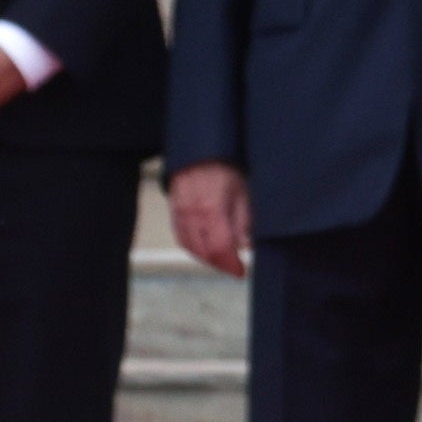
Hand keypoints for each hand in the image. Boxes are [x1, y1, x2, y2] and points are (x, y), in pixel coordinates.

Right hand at [172, 159, 254, 275]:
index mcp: (212, 209)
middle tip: (235, 267)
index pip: (220, 248)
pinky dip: (193, 248)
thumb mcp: (243, 190)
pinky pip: (182, 238)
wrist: (200, 150)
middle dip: (221, 264)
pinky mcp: (174, 212)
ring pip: (191, 247)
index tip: (241, 271)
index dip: (231, 264)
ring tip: (223, 260)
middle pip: (205, 252)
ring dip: (207, 258)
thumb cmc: (226, 167)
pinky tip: (205, 249)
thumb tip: (246, 245)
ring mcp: (180, 214)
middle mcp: (193, 214)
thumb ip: (244, 220)